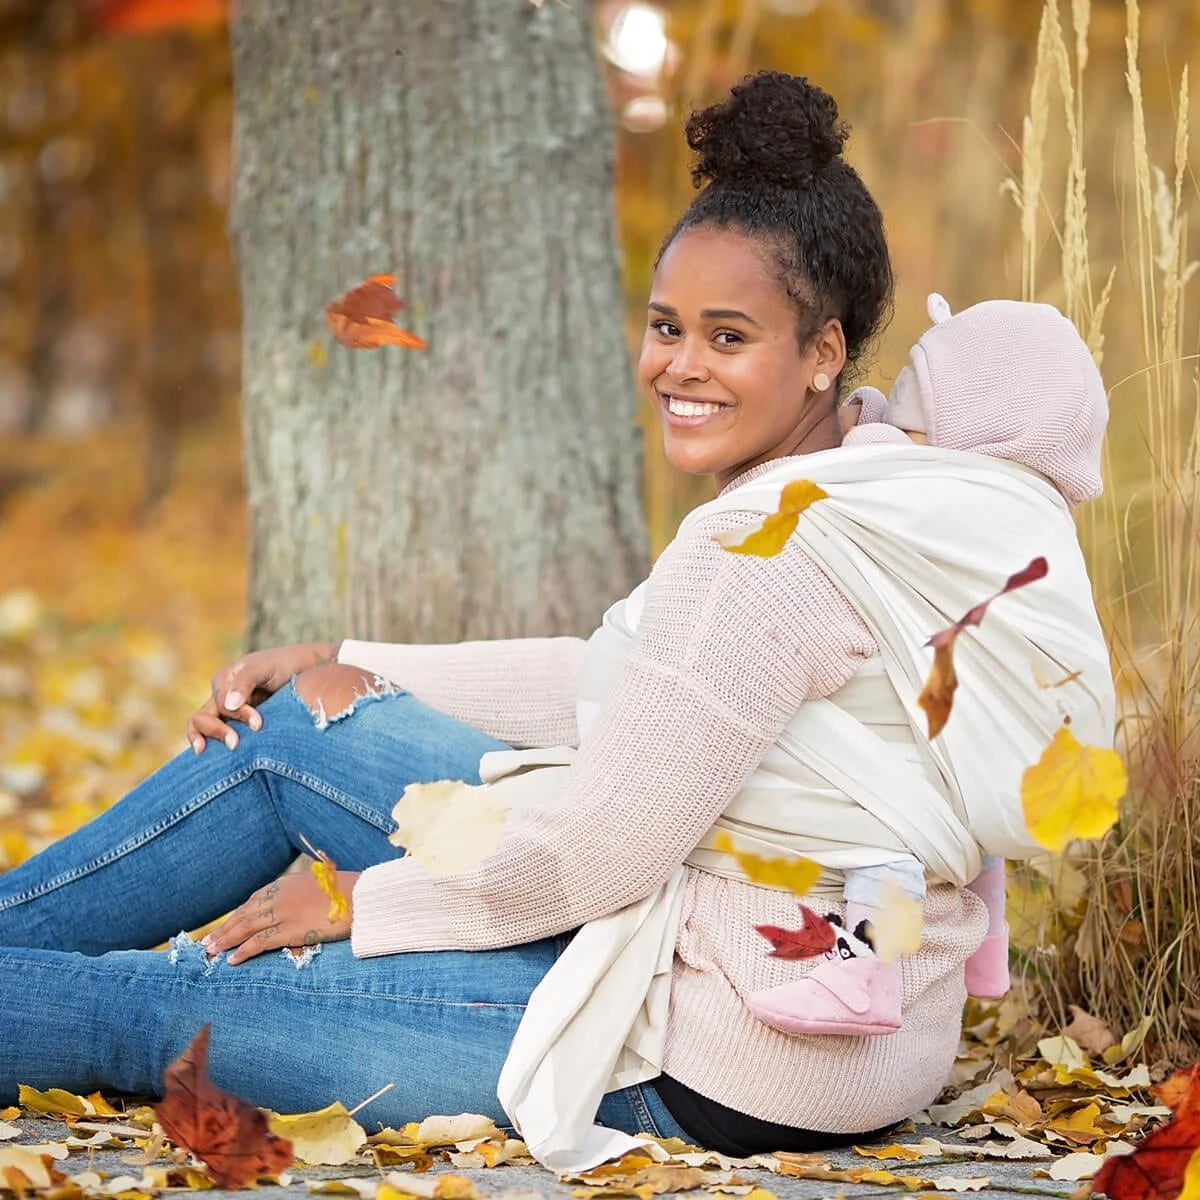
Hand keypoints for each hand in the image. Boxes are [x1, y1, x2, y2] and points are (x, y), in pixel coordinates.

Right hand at [186, 642, 339, 754]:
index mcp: (226, 680)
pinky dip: (211, 747)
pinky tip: (208, 758)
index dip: (238, 715)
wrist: (309, 672)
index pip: (220, 704)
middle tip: (235, 744)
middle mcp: (222, 697)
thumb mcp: (266, 667)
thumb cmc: (287, 666)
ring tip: (217, 752)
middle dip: (217, 731)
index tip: (258, 724)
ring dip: (208, 740)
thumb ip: (245, 681)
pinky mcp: (236, 727)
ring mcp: (227, 714)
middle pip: (203, 719)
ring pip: (202, 729)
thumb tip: (229, 705)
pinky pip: (214, 739)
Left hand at [202, 869, 359, 964]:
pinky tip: (232, 960)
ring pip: (245, 928)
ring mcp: (283, 912)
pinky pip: (260, 942)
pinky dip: (243, 951)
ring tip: (211, 951)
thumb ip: (299, 897)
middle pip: (243, 914)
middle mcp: (278, 896)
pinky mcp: (290, 929)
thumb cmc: (344, 893)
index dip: (235, 916)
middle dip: (224, 929)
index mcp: (284, 884)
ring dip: (226, 940)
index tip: (224, 926)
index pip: (252, 902)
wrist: (359, 896)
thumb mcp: (316, 887)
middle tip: (206, 942)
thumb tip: (295, 909)